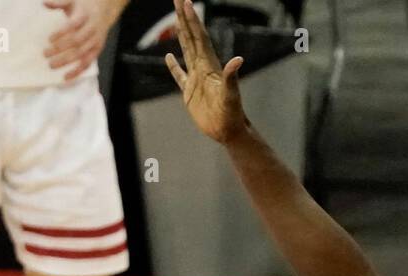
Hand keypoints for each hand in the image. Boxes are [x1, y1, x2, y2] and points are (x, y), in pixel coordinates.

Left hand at [43, 0, 114, 80]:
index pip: (73, 25)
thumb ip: (58, 3)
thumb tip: (44, 3)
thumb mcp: (71, 1)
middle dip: (61, 49)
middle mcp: (92, 30)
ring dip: (66, 61)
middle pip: (77, 42)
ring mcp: (95, 42)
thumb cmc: (83, 8)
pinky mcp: (97, 51)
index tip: (49, 39)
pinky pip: (88, 63)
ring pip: (82, 54)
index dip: (62, 33)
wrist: (103, 12)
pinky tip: (66, 77)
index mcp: (85, 16)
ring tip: (52, 65)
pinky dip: (77, 71)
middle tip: (45, 54)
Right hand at [164, 0, 248, 144]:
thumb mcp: (231, 95)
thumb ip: (231, 77)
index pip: (199, 38)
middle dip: (185, 18)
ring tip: (177, 19)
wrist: (228, 131)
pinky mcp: (189, 92)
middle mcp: (202, 68)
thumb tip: (238, 60)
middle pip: (191, 38)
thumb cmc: (232, 114)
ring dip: (181, 34)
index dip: (193, 20)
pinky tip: (169, 57)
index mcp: (210, 66)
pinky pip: (179, 75)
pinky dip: (173, 66)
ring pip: (186, 51)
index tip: (186, 2)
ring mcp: (195, 79)